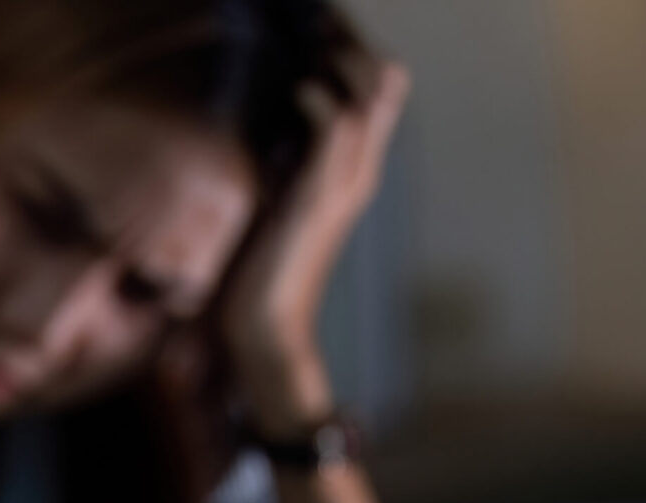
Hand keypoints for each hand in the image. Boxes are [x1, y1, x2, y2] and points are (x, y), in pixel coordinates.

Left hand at [221, 56, 409, 438]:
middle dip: (355, 47)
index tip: (322, 31)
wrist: (266, 329)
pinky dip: (321, 99)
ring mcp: (345, 185)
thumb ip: (278, 168)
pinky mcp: (321, 196)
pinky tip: (298, 89)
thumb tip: (263, 131)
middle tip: (321, 25)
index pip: (376, 97)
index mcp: (348, 174)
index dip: (356, 58)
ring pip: (372, 97)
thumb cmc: (260, 274)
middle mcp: (357, 174)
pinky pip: (338, 128)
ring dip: (343, 62)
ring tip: (313, 42)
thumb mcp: (270, 205)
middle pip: (386, 86)